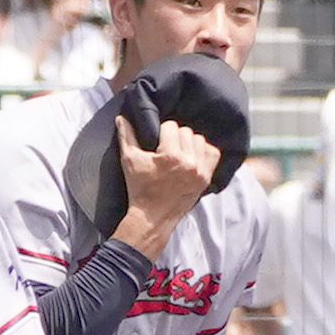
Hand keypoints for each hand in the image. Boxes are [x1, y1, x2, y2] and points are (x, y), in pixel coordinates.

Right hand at [108, 115, 224, 244]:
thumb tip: (121, 118)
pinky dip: (204, 152)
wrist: (152, 217)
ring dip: (190, 143)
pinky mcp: (206, 179)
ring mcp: (200, 172)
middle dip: (175, 137)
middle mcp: (190, 163)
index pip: (172, 126)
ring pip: (200, 141)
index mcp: (171, 157)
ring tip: (179, 152)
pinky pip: (213, 154)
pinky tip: (192, 157)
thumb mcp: (130, 161)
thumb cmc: (140, 189)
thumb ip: (126, 136)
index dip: (162, 131)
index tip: (157, 142)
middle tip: (166, 148)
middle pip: (187, 132)